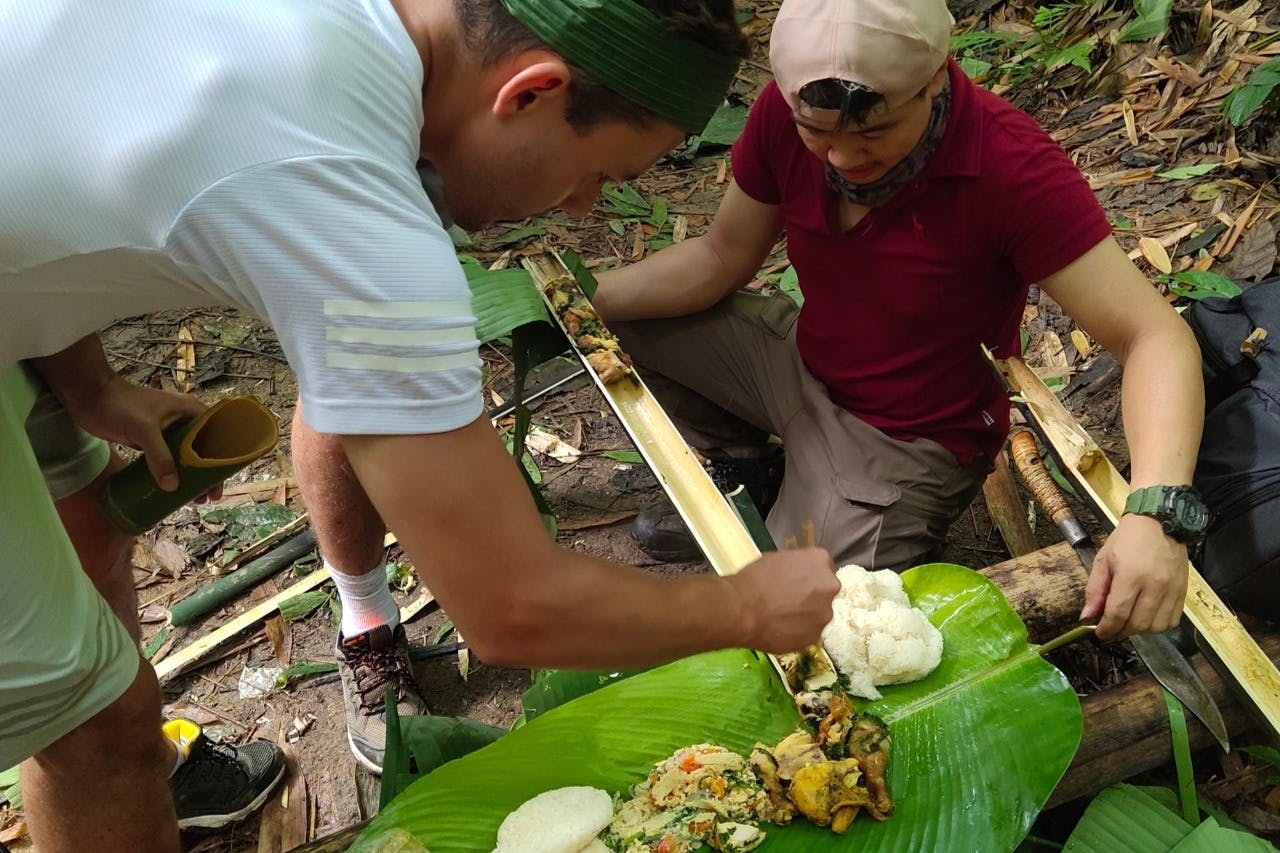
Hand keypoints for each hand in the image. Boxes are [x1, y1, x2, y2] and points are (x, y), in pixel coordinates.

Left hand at [64, 375, 207, 491]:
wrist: (89, 396)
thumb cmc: (120, 405)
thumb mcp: (143, 429)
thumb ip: (159, 456)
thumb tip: (172, 487)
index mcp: (190, 411)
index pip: (216, 438)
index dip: (221, 463)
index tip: (218, 485)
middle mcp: (183, 421)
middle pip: (203, 451)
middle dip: (207, 475)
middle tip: (207, 498)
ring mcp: (167, 431)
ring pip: (186, 458)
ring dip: (191, 477)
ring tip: (193, 499)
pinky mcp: (151, 439)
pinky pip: (168, 459)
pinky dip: (173, 473)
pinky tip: (172, 489)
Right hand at [729, 548, 839, 653]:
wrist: (742, 609)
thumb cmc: (754, 580)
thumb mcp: (777, 559)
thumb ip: (796, 566)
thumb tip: (797, 575)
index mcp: (820, 560)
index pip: (822, 566)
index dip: (807, 575)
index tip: (796, 580)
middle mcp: (829, 586)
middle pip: (825, 590)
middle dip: (811, 595)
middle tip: (789, 599)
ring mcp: (825, 613)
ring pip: (818, 613)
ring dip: (806, 614)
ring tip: (782, 616)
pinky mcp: (815, 636)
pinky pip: (810, 631)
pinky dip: (799, 631)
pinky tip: (780, 628)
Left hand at [1082, 513, 1188, 638]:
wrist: (1161, 522)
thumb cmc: (1128, 538)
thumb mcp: (1104, 559)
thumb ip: (1095, 589)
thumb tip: (1088, 616)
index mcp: (1131, 576)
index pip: (1118, 614)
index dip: (1106, 629)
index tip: (1099, 634)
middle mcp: (1154, 586)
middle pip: (1137, 624)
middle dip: (1121, 632)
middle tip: (1111, 629)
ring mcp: (1172, 590)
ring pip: (1156, 627)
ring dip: (1139, 631)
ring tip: (1128, 623)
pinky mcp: (1183, 592)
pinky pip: (1172, 621)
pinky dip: (1157, 626)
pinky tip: (1146, 618)